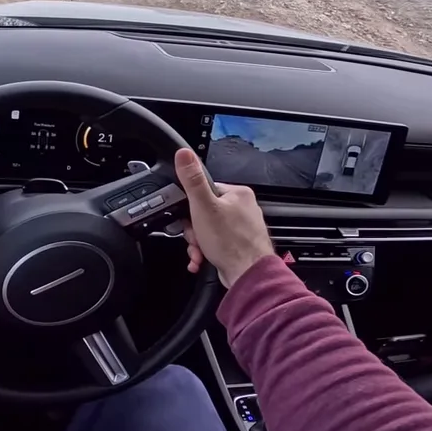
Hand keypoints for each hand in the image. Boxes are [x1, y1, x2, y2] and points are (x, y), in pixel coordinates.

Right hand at [176, 148, 274, 287]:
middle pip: (204, 212)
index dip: (191, 207)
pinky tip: (203, 259)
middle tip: (196, 236)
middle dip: (194, 229)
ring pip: (208, 230)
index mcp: (237, 194)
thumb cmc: (231, 243)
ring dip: (198, 242)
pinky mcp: (238, 245)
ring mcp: (241, 228)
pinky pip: (216, 243)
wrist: (247, 276)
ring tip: (200, 250)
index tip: (189, 218)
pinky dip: (206, 251)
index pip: (205, 190)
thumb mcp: (203, 206)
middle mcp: (243, 209)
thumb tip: (184, 154)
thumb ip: (192, 180)